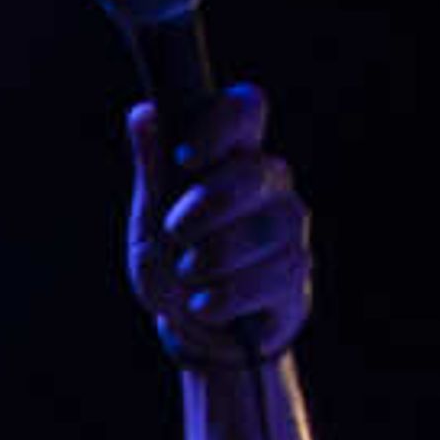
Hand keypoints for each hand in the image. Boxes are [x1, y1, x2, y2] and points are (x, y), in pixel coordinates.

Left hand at [126, 85, 311, 369]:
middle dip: (205, 206)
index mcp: (232, 157)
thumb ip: (152, 171)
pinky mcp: (295, 276)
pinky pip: (268, 278)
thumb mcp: (151, 220)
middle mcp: (269, 184)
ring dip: (211, 259)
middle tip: (176, 232)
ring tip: (189, 276)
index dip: (219, 124)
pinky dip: (224, 296)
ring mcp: (288, 228)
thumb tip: (144, 113)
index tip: (184, 159)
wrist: (197, 332)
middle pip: (254, 171)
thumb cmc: (176, 264)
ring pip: (262, 229)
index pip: (246, 107)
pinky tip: (205, 304)